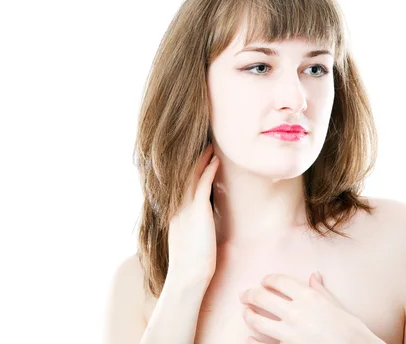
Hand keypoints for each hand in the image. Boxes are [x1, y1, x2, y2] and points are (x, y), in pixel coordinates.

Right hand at [167, 143, 219, 283]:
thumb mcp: (189, 240)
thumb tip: (202, 222)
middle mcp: (177, 207)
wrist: (189, 276)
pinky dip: (209, 170)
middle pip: (183, 176)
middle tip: (202, 144)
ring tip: (210, 146)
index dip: (187, 170)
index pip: (179, 185)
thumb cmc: (192, 263)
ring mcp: (185, 208)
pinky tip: (216, 160)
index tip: (194, 158)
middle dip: (192, 159)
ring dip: (201, 159)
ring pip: (192, 176)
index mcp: (174, 214)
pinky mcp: (197, 210)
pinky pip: (203, 184)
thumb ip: (192, 227)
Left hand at [239, 272, 374, 343]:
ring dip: (248, 315)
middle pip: (263, 298)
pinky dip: (252, 341)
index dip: (268, 279)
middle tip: (244, 294)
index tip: (264, 281)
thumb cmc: (352, 331)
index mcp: (309, 297)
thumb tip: (314, 275)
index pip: (280, 282)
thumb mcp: (338, 307)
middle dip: (250, 294)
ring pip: (258, 321)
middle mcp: (296, 313)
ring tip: (245, 312)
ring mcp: (290, 333)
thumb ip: (322, 291)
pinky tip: (247, 338)